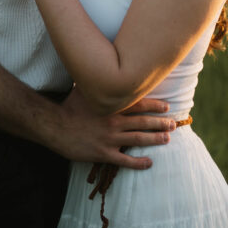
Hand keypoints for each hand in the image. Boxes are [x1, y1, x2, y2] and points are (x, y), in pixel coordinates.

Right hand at [53, 87, 174, 168]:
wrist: (54, 126)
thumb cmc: (69, 105)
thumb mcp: (84, 88)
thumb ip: (98, 81)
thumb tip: (104, 65)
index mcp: (112, 106)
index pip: (139, 104)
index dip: (155, 106)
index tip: (167, 107)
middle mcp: (114, 121)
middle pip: (143, 122)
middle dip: (161, 123)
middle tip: (173, 124)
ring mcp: (110, 139)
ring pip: (138, 139)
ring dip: (155, 139)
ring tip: (167, 139)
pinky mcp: (103, 153)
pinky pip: (124, 160)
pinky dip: (138, 162)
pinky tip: (149, 163)